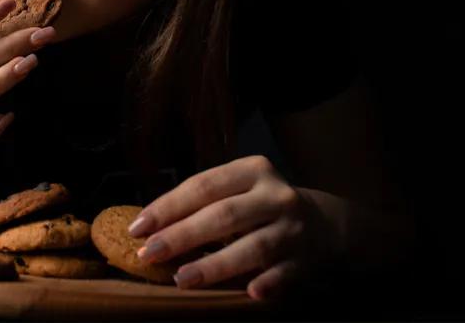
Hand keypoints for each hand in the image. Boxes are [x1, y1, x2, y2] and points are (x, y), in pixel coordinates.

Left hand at [129, 155, 343, 300]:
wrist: (326, 224)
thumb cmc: (261, 206)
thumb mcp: (238, 189)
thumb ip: (201, 202)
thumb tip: (149, 226)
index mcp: (252, 171)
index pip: (203, 186)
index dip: (168, 207)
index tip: (138, 228)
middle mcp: (275, 196)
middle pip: (223, 215)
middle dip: (182, 236)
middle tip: (149, 254)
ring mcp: (293, 229)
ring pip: (253, 246)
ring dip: (216, 264)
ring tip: (182, 278)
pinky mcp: (307, 260)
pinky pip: (285, 274)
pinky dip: (269, 283)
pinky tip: (250, 293)